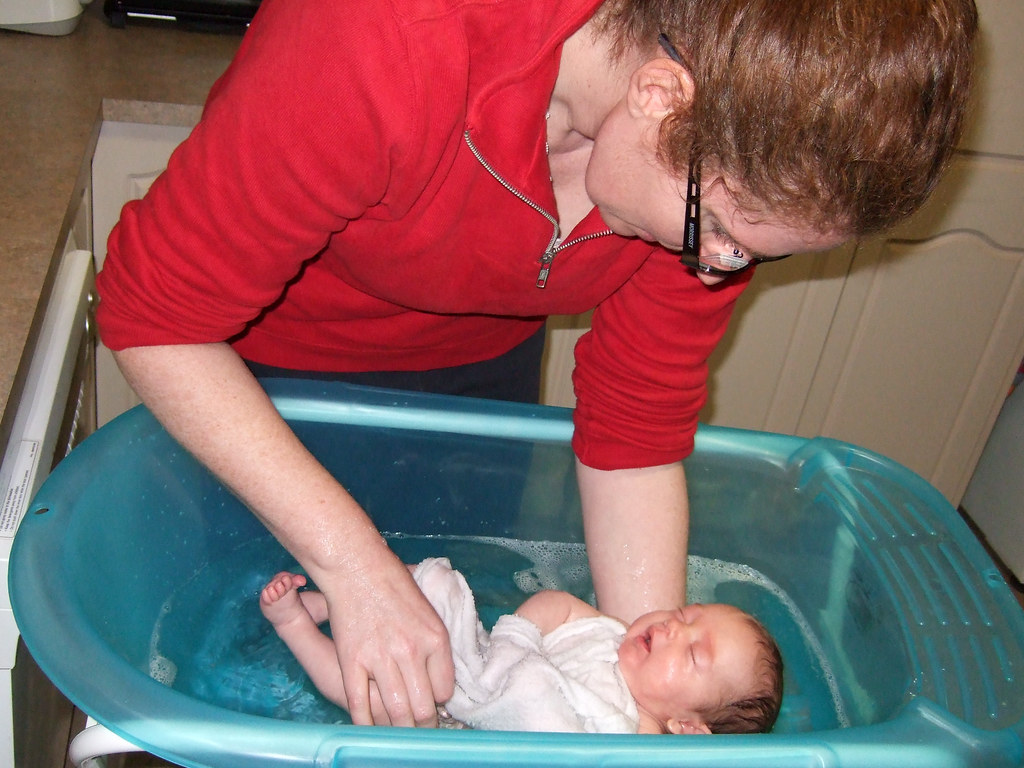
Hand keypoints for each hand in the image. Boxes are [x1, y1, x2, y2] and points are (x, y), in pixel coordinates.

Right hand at [317, 546, 454, 726]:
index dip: (440, 702)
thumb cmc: (393, 580)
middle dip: (423, 726)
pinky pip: (360, 704)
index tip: (433, 706)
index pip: (445, 689)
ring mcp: (381, 658)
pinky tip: (370, 730)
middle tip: (420, 731)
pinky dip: (366, 723)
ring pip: (396, 711)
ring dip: (399, 729)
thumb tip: (439, 673)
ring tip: (400, 735)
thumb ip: (434, 641)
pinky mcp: (352, 661)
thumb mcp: (428, 608)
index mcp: (435, 637)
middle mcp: (412, 651)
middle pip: (423, 708)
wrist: (356, 566)